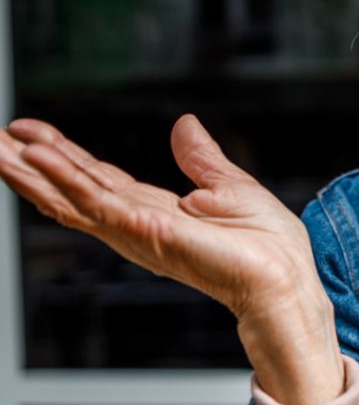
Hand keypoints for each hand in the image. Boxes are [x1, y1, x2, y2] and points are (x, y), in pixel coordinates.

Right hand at [0, 115, 343, 404]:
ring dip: (29, 171)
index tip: (27, 130)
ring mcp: (135, 230)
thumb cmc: (268, 247)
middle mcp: (135, 224)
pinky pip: (95, 202)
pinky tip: (37, 158)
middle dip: (27, 164)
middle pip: (69, 189)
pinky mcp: (145, 232)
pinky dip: (65, 178)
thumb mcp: (231, 186)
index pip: (95, 179)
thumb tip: (184, 125)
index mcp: (154, 211)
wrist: (285, 279)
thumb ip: (200, 159)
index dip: (61, 154)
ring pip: (69, 196)